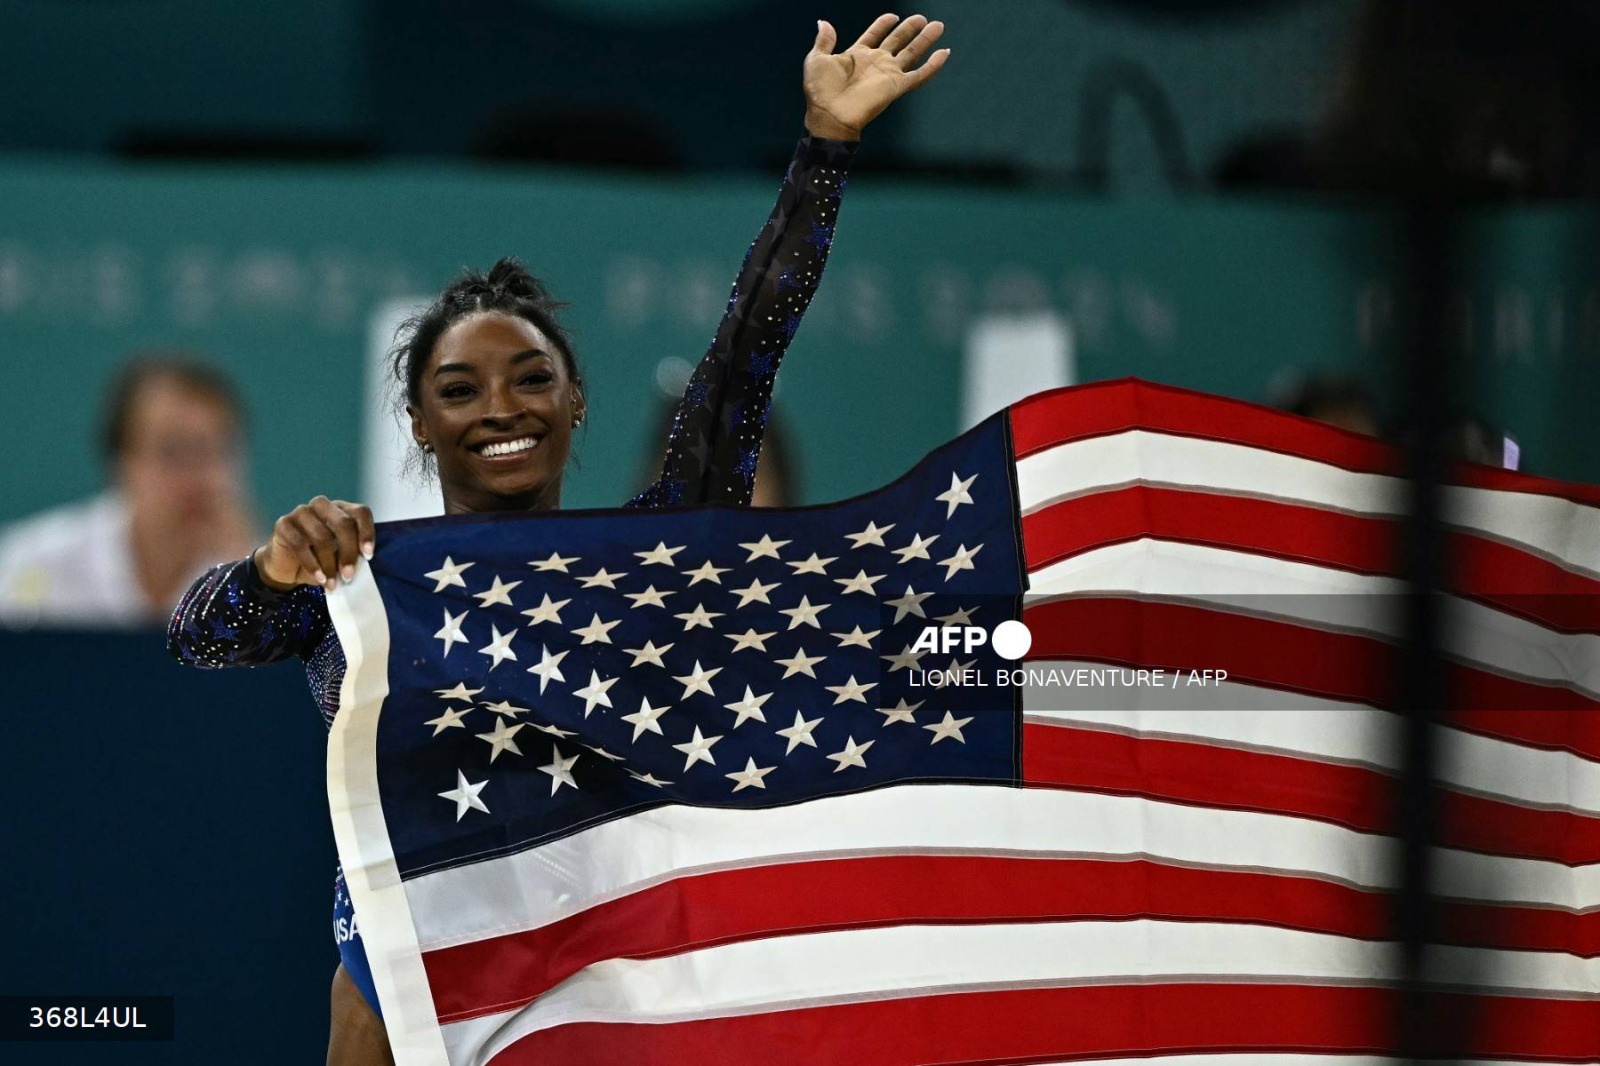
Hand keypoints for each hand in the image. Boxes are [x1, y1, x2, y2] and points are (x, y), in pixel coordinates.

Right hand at [255, 496, 374, 592]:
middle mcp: (322, 505)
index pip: (360, 512)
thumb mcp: (339, 558)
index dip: (367, 533)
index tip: (368, 555)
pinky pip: (300, 544)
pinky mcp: (283, 524)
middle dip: (349, 552)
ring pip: (322, 536)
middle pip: (343, 523)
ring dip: (329, 564)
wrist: (288, 567)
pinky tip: (319, 578)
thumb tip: (362, 564)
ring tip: (332, 583)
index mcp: (341, 509)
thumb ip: (351, 555)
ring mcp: (301, 512)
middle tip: (349, 575)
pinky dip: (312, 564)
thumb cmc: (320, 560)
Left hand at [804, 13, 948, 140]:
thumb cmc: (820, 91)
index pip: (874, 35)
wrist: (829, 114)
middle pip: (897, 41)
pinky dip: (933, 66)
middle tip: (922, 18)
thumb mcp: (816, 59)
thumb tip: (823, 22)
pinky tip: (945, 53)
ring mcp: (887, 74)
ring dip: (925, 40)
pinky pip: (919, 75)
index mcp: (857, 55)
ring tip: (937, 26)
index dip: (883, 25)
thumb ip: (824, 41)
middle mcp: (875, 63)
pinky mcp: (896, 87)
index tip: (892, 16)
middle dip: (909, 29)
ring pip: (912, 53)